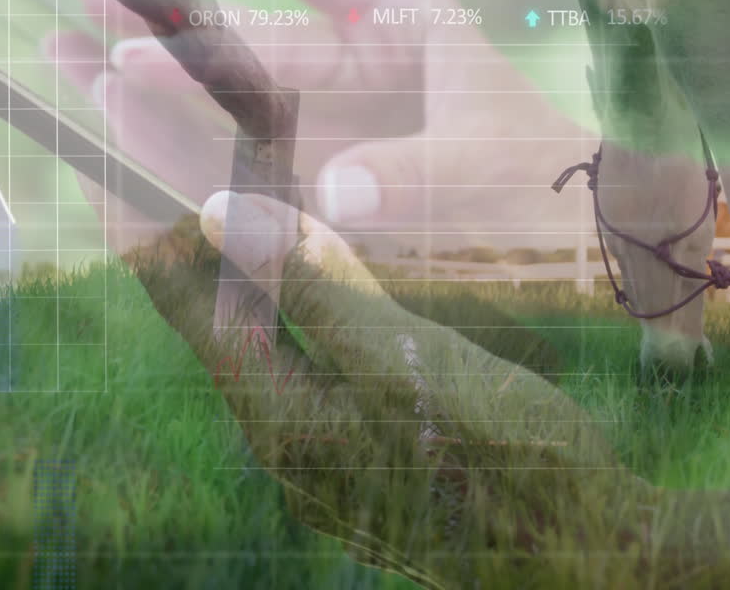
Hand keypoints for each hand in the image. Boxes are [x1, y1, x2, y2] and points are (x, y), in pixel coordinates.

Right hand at [47, 0, 595, 256]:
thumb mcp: (489, 170)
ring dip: (148, 78)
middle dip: (161, 18)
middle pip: (240, 21)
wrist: (576, 243)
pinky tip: (114, 137)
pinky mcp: (308, 174)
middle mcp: (347, 56)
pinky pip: (234, 154)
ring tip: (61, 60)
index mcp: (397, 15)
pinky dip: (176, 147)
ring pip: (221, 89)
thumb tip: (335, 195)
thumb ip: (417, 177)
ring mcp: (323, 118)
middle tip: (82, 2)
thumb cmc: (543, 186)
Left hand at [121, 186, 649, 586]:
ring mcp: (327, 464)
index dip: (161, 242)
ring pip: (273, 355)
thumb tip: (215, 215)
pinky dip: (305, 324)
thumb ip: (311, 289)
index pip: (195, 315)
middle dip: (210, 258)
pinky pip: (313, 378)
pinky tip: (328, 296)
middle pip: (228, 334)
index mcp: (284, 423)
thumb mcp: (405, 359)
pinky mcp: (366, 463)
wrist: (591, 553)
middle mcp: (289, 449)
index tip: (138, 178)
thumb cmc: (508, 456)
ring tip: (258, 222)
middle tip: (205, 180)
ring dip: (259, 290)